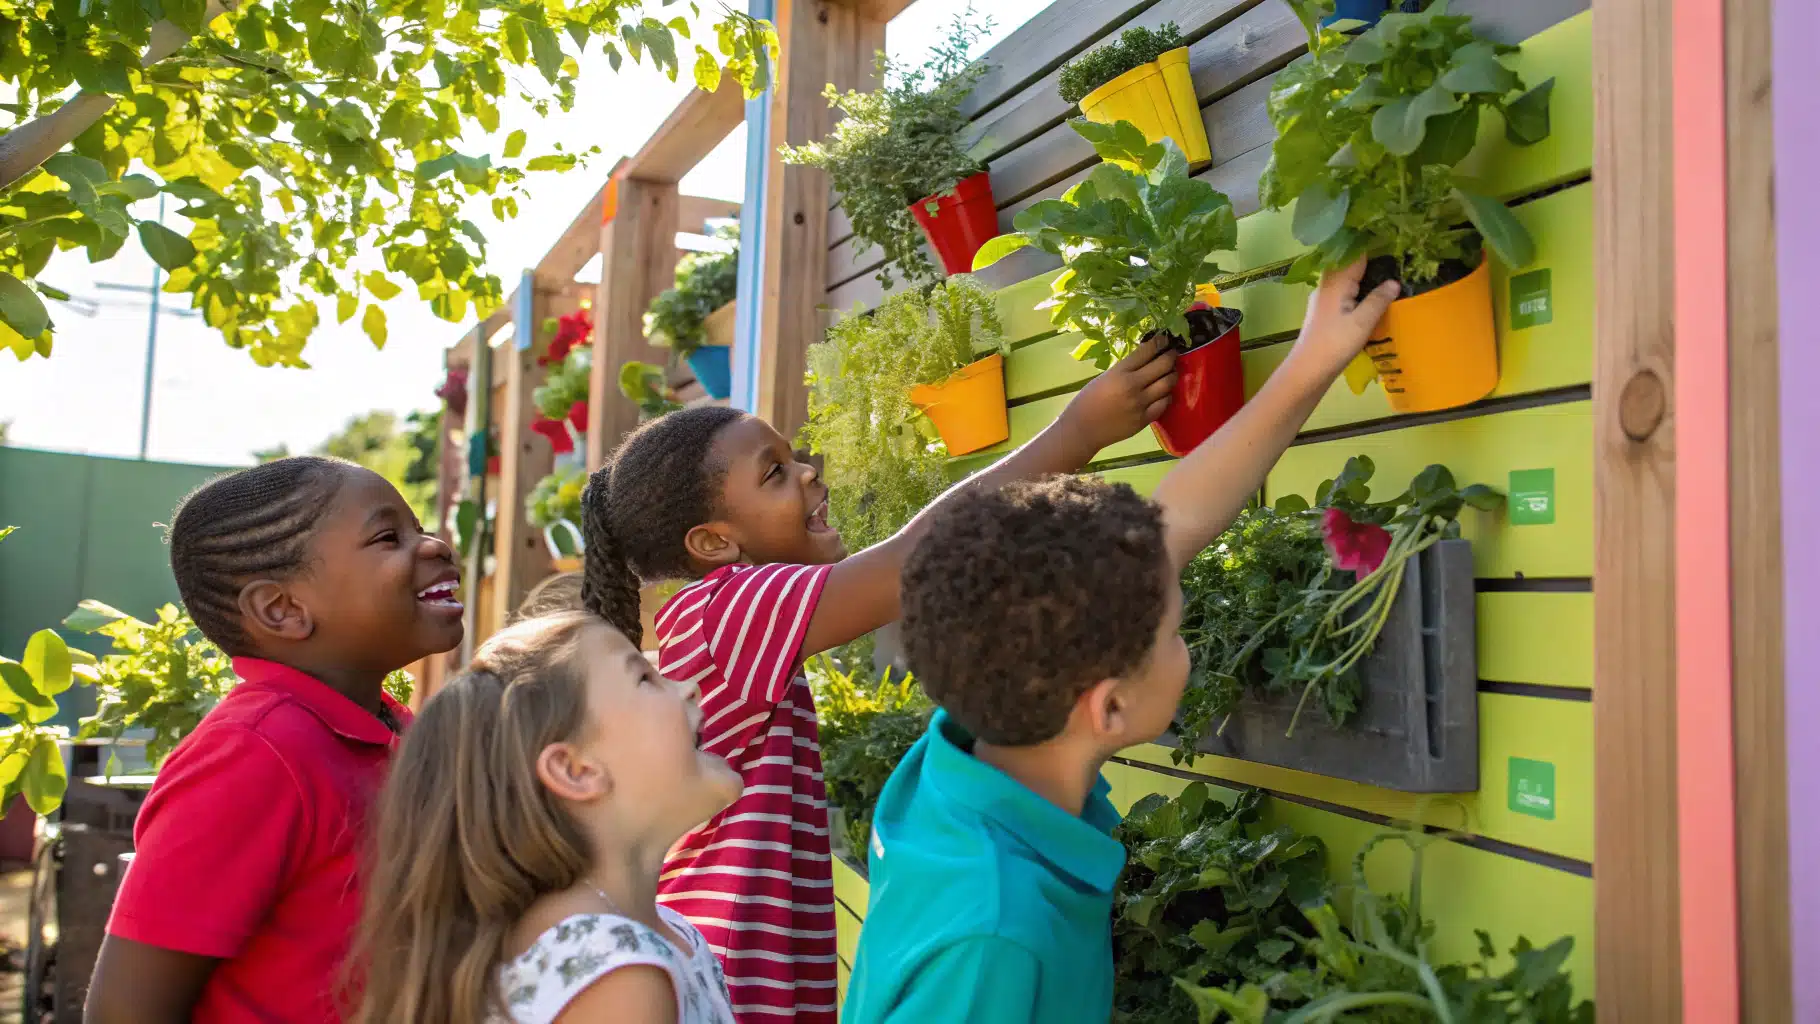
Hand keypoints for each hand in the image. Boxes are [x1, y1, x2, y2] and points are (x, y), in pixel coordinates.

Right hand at [1060, 336, 1178, 453]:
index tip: (1164, 339)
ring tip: (1171, 372)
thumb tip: (1147, 360)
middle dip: (1171, 356)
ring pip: (1168, 384)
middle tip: (1172, 354)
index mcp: (1119, 372)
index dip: (1159, 342)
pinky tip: (1164, 393)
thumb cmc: (1088, 400)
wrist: (1083, 429)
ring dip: (1172, 375)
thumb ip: (1125, 369)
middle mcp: (1132, 386)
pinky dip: (1167, 395)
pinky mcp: (1144, 419)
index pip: (1147, 351)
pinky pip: (1164, 403)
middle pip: (1163, 365)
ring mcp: (1140, 404)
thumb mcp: (1104, 377)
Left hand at [1286, 258, 1400, 383]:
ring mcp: (1322, 298)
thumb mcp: (1362, 322)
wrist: (1307, 370)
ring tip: (1387, 274)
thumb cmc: (1334, 344)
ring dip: (1363, 276)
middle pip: (1349, 264)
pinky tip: (1369, 297)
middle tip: (1395, 257)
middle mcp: (1326, 285)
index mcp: (1336, 281)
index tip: (1393, 240)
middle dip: (1370, 260)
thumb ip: (1378, 300)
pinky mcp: (1323, 312)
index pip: (1355, 254)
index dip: (1373, 246)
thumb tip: (1394, 281)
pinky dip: (1357, 290)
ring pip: (1345, 279)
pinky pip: (1343, 292)